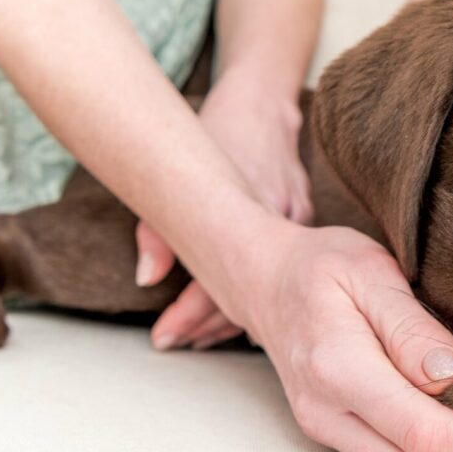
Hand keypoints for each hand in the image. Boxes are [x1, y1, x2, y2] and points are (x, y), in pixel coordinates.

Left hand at [138, 75, 312, 349]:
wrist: (262, 107)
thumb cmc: (217, 134)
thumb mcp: (177, 172)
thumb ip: (158, 231)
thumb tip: (146, 279)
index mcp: (240, 217)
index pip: (214, 287)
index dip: (185, 318)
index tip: (162, 339)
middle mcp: (274, 229)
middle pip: (246, 300)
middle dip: (207, 328)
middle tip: (178, 344)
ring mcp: (297, 230)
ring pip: (269, 292)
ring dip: (233, 318)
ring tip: (201, 337)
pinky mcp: (306, 228)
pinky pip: (284, 274)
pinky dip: (260, 296)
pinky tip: (241, 310)